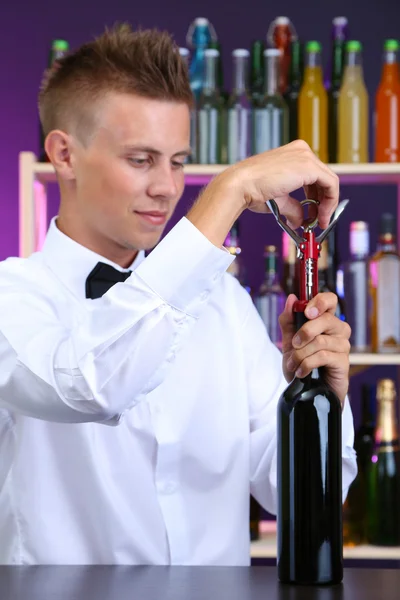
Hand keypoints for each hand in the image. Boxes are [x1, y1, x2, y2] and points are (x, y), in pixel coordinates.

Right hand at [187, 140, 339, 247]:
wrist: (241, 185)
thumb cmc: (251, 189)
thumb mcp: (279, 199)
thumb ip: (293, 208)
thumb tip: (299, 221)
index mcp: (292, 154)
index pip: (314, 175)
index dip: (318, 197)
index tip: (315, 212)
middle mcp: (301, 151)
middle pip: (323, 178)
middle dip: (323, 202)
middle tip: (319, 219)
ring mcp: (306, 156)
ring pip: (329, 181)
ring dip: (327, 204)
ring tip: (319, 221)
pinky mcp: (309, 166)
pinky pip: (331, 184)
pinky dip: (330, 202)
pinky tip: (321, 215)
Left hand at [279, 292, 350, 404]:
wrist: (306, 391)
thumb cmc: (301, 364)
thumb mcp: (289, 342)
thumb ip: (288, 321)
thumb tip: (291, 299)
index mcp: (325, 321)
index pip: (330, 300)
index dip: (320, 301)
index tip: (306, 312)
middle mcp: (338, 330)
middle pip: (326, 319)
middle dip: (305, 332)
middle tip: (293, 344)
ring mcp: (342, 346)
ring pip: (320, 341)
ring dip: (300, 354)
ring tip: (293, 364)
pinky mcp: (343, 362)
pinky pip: (323, 356)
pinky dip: (307, 364)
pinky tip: (301, 372)